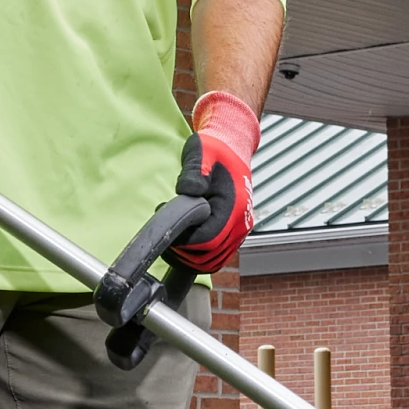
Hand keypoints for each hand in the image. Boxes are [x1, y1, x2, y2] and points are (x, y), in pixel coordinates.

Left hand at [182, 90, 258, 271]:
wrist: (232, 147)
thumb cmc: (214, 149)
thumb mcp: (201, 153)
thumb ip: (194, 172)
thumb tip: (187, 190)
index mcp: (235, 205)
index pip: (208, 239)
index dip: (184, 241)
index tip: (169, 229)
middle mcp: (242, 222)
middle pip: (210, 256)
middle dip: (184, 251)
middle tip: (167, 234)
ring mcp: (240, 230)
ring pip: (213, 261)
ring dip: (190, 258)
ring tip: (173, 240)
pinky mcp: (234, 233)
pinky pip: (217, 257)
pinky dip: (199, 258)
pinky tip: (183, 243)